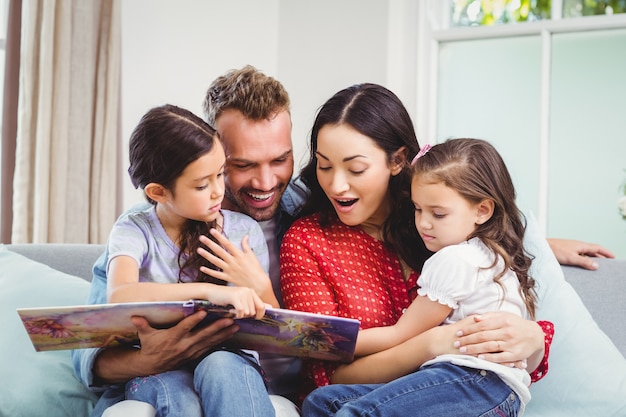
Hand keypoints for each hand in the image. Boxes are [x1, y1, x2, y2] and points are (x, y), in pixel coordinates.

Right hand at [94, 311, 237, 382]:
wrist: (152, 366)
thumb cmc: (150, 346)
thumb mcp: (145, 335)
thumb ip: (142, 324)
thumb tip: (133, 315)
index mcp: (172, 337)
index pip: (184, 327)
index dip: (194, 320)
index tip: (203, 312)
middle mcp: (184, 344)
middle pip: (203, 335)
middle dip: (217, 327)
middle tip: (230, 319)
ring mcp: (191, 351)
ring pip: (210, 341)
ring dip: (223, 334)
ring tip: (236, 326)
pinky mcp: (195, 355)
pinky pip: (210, 347)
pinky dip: (221, 341)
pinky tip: (230, 335)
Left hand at [198, 230, 278, 306]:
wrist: (258, 284)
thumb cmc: (256, 269)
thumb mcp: (252, 255)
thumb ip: (246, 246)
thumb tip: (245, 236)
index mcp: (239, 255)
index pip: (227, 243)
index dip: (219, 236)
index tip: (212, 231)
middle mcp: (232, 262)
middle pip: (219, 251)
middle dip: (209, 243)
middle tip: (201, 238)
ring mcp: (229, 270)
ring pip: (215, 262)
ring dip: (206, 255)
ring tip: (198, 250)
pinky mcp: (228, 278)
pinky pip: (216, 274)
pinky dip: (209, 271)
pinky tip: (202, 268)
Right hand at [205, 285, 266, 319]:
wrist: (212, 292)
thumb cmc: (226, 298)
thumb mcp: (242, 300)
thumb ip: (254, 303)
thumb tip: (270, 307)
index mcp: (251, 291)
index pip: (262, 307)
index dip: (259, 315)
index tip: (254, 318)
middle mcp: (248, 291)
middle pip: (254, 312)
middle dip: (246, 315)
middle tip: (238, 311)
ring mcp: (242, 293)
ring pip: (247, 313)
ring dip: (240, 315)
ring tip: (233, 309)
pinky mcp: (235, 297)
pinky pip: (241, 312)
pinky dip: (237, 315)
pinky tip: (232, 311)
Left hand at [453, 312, 543, 370]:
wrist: (536, 334)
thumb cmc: (517, 324)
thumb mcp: (505, 316)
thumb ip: (490, 316)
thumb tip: (475, 318)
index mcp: (503, 321)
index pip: (482, 325)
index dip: (469, 329)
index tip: (459, 332)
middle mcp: (507, 332)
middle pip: (483, 336)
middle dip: (468, 340)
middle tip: (456, 343)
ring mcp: (511, 343)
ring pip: (489, 346)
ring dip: (474, 349)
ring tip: (463, 350)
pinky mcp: (516, 354)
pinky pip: (501, 357)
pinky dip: (490, 358)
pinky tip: (479, 358)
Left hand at [548, 238, 614, 269]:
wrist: (540, 248)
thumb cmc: (554, 251)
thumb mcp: (571, 258)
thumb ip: (584, 262)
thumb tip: (597, 266)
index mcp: (580, 245)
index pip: (597, 247)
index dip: (606, 252)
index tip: (614, 257)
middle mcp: (576, 246)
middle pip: (592, 251)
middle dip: (600, 256)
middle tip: (608, 263)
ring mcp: (570, 248)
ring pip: (584, 253)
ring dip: (591, 258)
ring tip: (596, 266)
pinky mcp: (565, 252)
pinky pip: (578, 256)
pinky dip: (583, 260)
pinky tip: (581, 265)